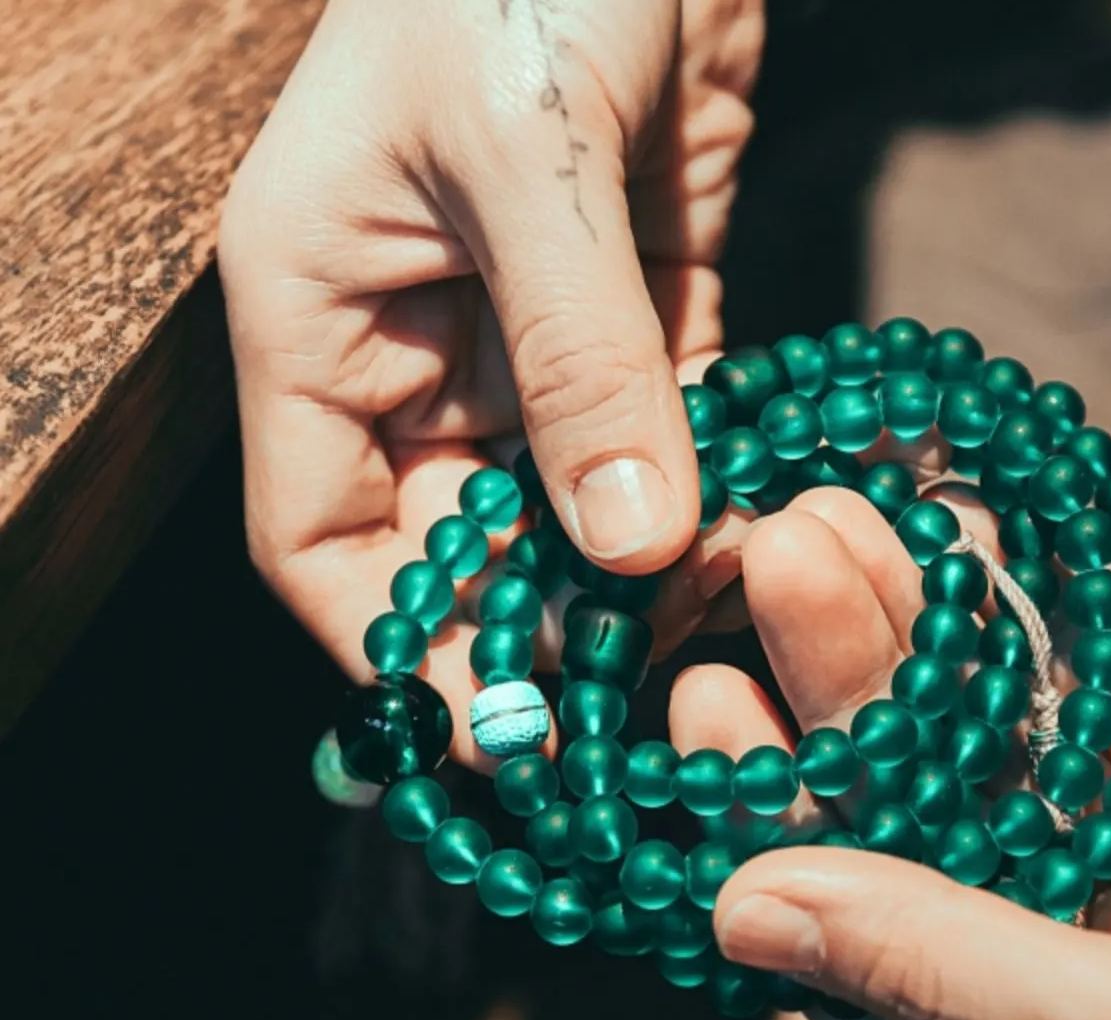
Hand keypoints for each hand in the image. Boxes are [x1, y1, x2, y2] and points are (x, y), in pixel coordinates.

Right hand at [221, 0, 762, 759]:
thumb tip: (629, 542)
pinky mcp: (641, 317)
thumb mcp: (527, 153)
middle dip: (533, 635)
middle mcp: (416, 349)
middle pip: (458, 548)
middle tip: (625, 714)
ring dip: (629, 584)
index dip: (395, 649)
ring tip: (700, 647)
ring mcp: (532, 343)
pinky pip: (661, 444)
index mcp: (320, 316)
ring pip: (568, 513)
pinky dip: (700, 505)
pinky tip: (749, 554)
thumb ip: (577, 354)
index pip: (322, 540)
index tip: (490, 733)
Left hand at [666, 484, 1110, 1019]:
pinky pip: (1097, 721)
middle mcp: (1054, 1005)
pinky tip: (959, 556)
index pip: (854, 962)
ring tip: (836, 524)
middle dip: (842, 700)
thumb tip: (740, 910)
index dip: (774, 832)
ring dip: (922, 649)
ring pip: (992, 762)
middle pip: (913, 835)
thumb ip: (942, 968)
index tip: (703, 706)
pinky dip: (1038, 646)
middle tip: (767, 559)